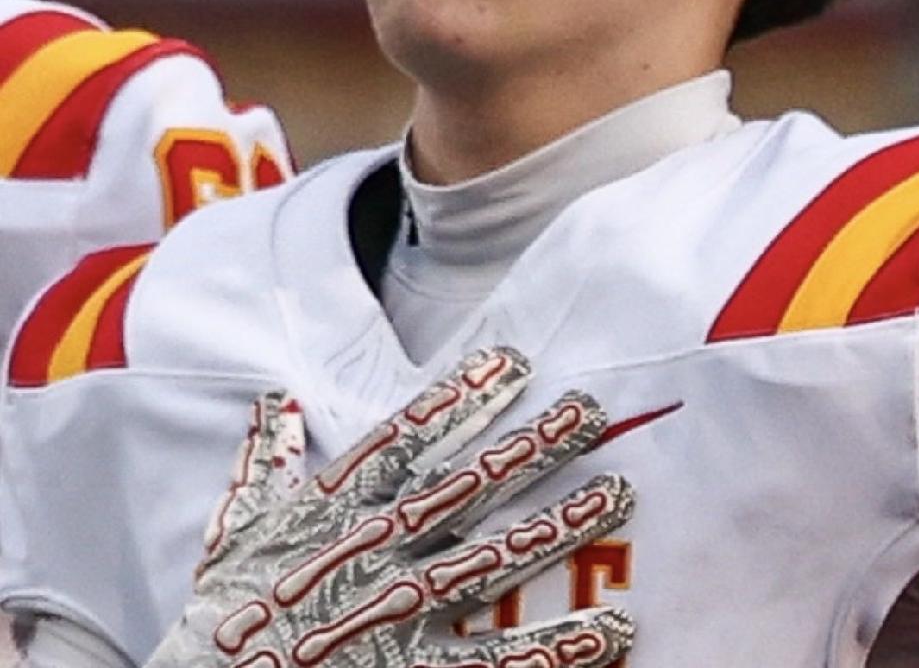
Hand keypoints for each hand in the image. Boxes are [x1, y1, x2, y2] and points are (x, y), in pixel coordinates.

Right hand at [146, 348, 634, 667]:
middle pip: (465, 487)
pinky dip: (555, 648)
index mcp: (330, 510)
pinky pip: (494, 662)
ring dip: (559, 526)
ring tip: (618, 493)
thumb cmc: (220, 618)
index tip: (514, 361)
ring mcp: (395, 618)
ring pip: (491, 561)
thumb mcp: (232, 532)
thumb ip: (261, 466)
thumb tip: (271, 404)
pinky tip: (610, 628)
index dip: (462, 396)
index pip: (406, 437)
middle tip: (591, 409)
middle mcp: (371, 552)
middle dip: (531, 446)